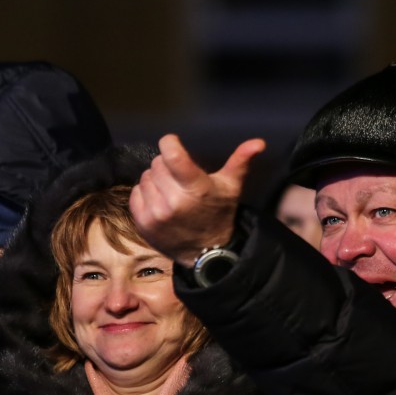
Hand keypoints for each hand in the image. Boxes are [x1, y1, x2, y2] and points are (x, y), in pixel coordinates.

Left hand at [130, 134, 265, 266]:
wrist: (206, 252)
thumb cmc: (219, 213)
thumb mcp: (231, 187)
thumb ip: (241, 161)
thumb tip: (259, 142)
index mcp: (196, 188)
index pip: (171, 154)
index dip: (170, 144)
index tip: (174, 145)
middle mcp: (174, 201)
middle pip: (157, 163)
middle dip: (167, 165)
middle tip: (179, 179)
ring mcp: (157, 214)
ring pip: (145, 177)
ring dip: (156, 180)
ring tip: (170, 192)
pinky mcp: (144, 223)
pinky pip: (136, 193)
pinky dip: (145, 194)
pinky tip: (160, 202)